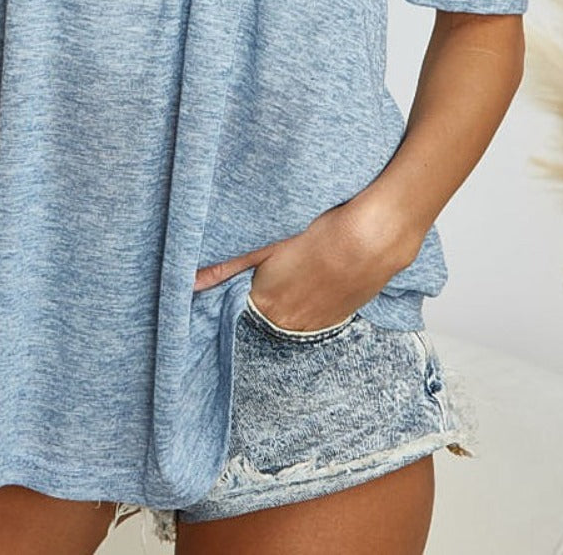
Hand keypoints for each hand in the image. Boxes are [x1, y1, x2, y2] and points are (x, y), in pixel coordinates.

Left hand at [192, 188, 416, 331]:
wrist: (370, 240)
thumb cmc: (319, 237)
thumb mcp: (267, 245)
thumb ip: (227, 264)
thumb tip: (191, 280)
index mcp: (266, 305)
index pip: (238, 310)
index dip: (238, 294)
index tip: (241, 283)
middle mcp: (289, 323)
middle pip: (265, 317)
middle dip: (264, 300)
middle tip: (274, 274)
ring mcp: (316, 325)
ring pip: (292, 319)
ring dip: (291, 303)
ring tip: (297, 277)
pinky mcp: (339, 319)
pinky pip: (316, 319)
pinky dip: (311, 305)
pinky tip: (317, 282)